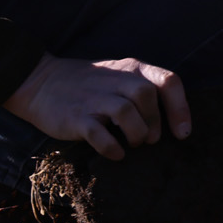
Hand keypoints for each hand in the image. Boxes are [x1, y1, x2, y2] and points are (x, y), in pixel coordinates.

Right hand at [4, 53, 191, 160]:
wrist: (40, 81)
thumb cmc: (90, 85)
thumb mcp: (120, 76)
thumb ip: (143, 90)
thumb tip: (171, 123)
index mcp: (131, 68)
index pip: (168, 81)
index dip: (180, 109)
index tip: (182, 133)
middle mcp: (115, 80)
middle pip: (147, 95)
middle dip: (155, 122)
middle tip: (150, 139)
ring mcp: (94, 98)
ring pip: (126, 112)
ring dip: (136, 133)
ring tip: (133, 144)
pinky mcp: (75, 117)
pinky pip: (99, 134)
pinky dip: (112, 148)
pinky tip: (116, 154)